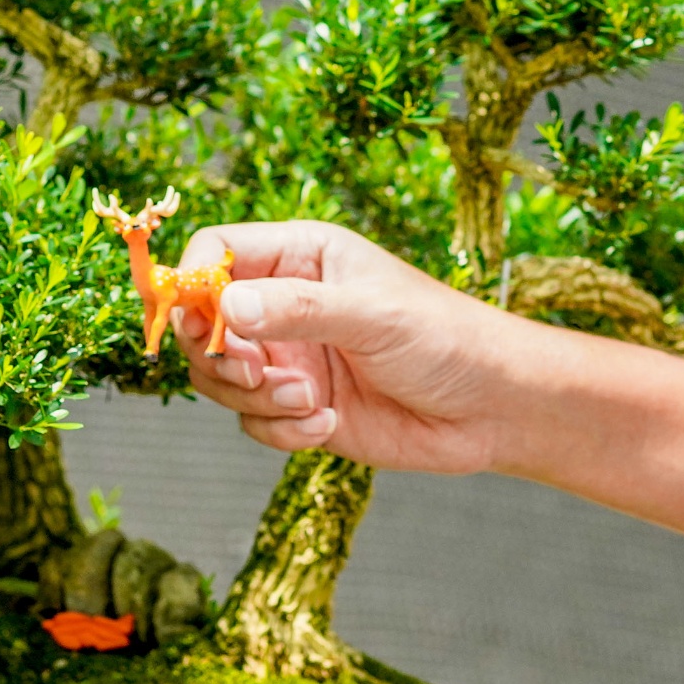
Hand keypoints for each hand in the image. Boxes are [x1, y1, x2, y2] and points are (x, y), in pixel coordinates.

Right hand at [180, 220, 529, 476]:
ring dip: (255, 398)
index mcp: (300, 255)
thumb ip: (297, 309)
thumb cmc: (444, 338)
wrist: (491, 407)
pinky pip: (253, 422)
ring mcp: (288, 357)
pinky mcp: (299, 407)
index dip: (192, 284)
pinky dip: (281, 431)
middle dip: (218, 355)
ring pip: (219, 379)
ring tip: (312, 402)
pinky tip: (328, 426)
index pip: (215, 251)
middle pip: (200, 323)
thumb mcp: (371, 313)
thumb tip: (224, 308)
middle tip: (255, 373)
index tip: (199, 322)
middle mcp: (284, 303)